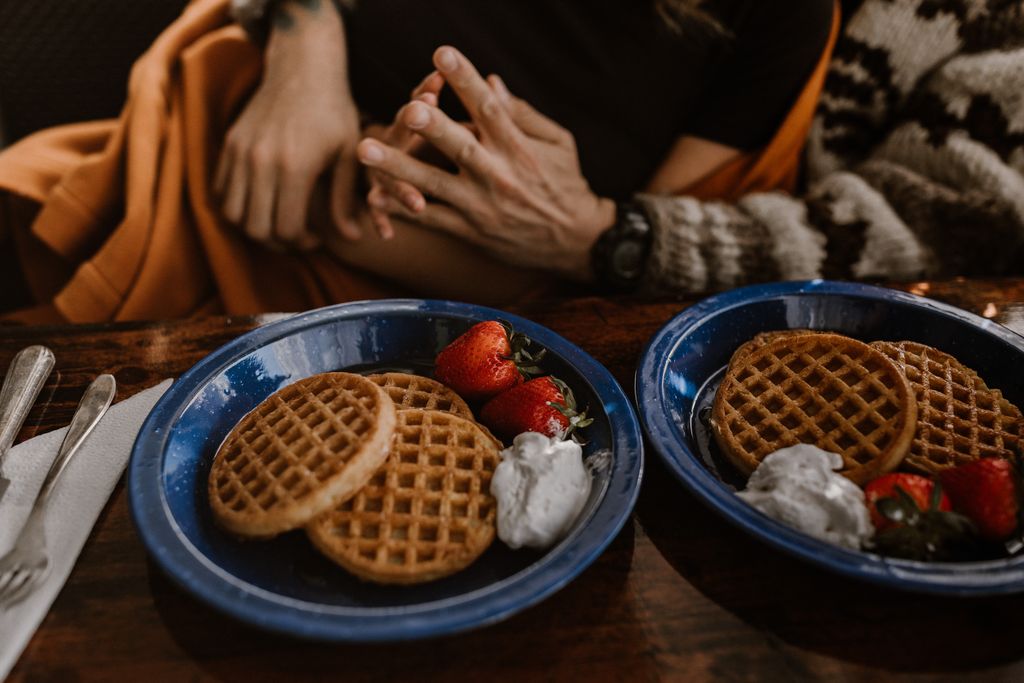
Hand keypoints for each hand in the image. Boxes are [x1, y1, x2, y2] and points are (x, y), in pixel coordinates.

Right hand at [215, 1, 359, 247]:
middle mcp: (261, 161)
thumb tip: (352, 238)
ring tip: (278, 223)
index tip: (318, 237)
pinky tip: (262, 203)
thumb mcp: (350, 155)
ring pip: (232, 214)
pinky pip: (220, 191)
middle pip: (257, 228)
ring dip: (254, 228)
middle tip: (298, 236)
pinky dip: (236, 206)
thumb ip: (345, 200)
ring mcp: (240, 152)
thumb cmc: (335, 112)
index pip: (288, 228)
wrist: (303, 67)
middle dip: (279, 242)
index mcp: (295, 166)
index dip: (304, 243)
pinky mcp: (229, 144)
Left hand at [356, 46, 614, 280]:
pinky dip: (403, 209)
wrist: (576, 241)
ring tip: (366, 149)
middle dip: (433, 128)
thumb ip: (522, 113)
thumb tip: (491, 82)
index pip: (489, 109)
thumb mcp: (558, 142)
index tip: (442, 53)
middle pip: (461, 147)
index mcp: (519, 147)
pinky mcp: (471, 231)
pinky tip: (375, 195)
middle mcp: (499, 174)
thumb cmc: (566, 183)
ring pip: (435, 184)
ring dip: (399, 167)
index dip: (465, 79)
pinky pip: (432, 220)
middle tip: (409, 109)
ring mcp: (482, 205)